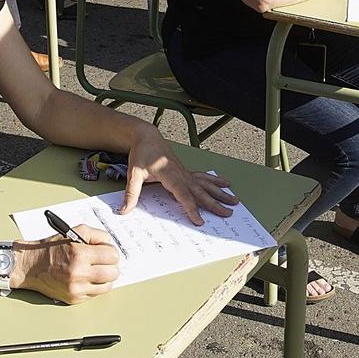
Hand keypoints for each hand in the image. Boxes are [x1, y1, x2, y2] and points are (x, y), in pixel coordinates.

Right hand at [21, 233, 121, 303]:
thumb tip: (111, 245)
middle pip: (113, 273)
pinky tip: (85, 279)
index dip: (111, 252)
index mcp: (79, 254)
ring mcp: (76, 288)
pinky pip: (95, 295)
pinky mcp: (74, 299)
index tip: (106, 252)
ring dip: (105, 278)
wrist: (31, 266)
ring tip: (95, 271)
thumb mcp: (74, 232)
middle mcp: (78, 273)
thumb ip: (97, 236)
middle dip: (111, 266)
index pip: (113, 256)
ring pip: (107, 287)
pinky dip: (94, 287)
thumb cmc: (51, 249)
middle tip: (104, 262)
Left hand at [119, 125, 236, 223]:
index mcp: (169, 174)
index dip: (191, 208)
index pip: (183, 195)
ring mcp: (185, 172)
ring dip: (220, 193)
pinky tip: (225, 184)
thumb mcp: (133, 173)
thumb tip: (124, 210)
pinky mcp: (186, 170)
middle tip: (227, 214)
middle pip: (200, 191)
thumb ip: (131, 193)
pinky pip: (203, 177)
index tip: (199, 220)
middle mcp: (181, 173)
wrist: (147, 136)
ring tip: (234, 201)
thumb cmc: (141, 153)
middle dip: (214, 204)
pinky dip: (215, 182)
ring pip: (206, 184)